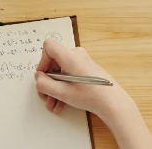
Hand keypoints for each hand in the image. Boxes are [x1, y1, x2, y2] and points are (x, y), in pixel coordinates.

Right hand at [34, 39, 151, 148]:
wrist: (113, 103)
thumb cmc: (90, 96)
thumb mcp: (62, 92)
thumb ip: (44, 84)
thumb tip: (38, 77)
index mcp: (70, 56)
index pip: (49, 46)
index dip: (42, 61)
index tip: (43, 77)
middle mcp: (76, 55)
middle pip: (54, 62)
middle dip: (48, 81)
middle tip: (45, 96)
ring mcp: (82, 61)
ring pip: (61, 71)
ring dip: (55, 88)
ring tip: (53, 105)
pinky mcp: (86, 69)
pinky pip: (69, 74)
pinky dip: (64, 87)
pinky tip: (61, 103)